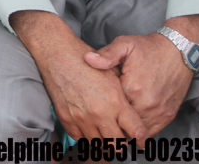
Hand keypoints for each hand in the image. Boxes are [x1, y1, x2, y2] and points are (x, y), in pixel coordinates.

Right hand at [12, 11, 147, 143]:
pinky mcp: (66, 118)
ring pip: (98, 143)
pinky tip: (88, 127)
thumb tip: (133, 112)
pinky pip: (79, 138)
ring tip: (105, 133)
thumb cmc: (85, 60)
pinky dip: (85, 136)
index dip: (141, 137)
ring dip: (104, 140)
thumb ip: (125, 95)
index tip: (139, 138)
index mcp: (116, 101)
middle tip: (121, 137)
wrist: (57, 54)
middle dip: (122, 142)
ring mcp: (82, 118)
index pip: (136, 131)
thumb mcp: (113, 71)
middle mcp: (100, 113)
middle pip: (118, 143)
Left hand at [84, 32, 193, 138]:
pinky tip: (134, 123)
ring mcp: (159, 111)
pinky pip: (152, 131)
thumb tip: (88, 59)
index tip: (97, 105)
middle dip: (114, 120)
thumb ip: (106, 55)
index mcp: (132, 88)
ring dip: (128, 127)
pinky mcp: (169, 115)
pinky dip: (142, 130)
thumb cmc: (149, 48)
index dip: (103, 107)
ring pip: (138, 131)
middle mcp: (147, 104)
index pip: (111, 108)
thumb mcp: (125, 45)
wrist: (178, 51)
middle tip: (105, 115)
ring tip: (118, 120)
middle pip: (124, 123)